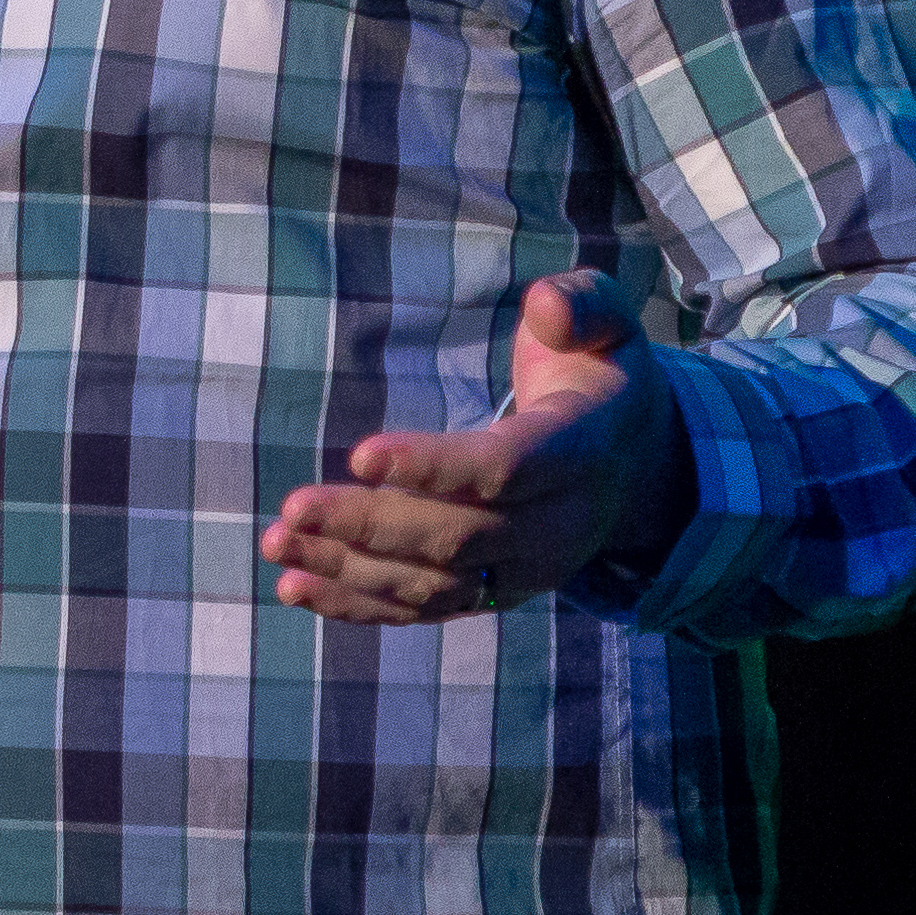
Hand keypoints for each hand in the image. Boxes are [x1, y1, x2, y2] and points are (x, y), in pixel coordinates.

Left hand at [262, 271, 688, 628]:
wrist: (638, 467)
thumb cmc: (598, 375)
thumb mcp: (612, 324)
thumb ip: (582, 304)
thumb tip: (544, 306)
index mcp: (580, 452)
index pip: (506, 469)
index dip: (433, 467)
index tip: (359, 455)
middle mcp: (556, 524)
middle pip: (459, 539)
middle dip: (369, 526)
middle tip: (291, 509)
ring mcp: (526, 569)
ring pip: (435, 585)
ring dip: (349, 571)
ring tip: (277, 545)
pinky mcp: (495, 592)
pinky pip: (425, 611)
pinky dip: (358, 606)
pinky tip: (295, 588)